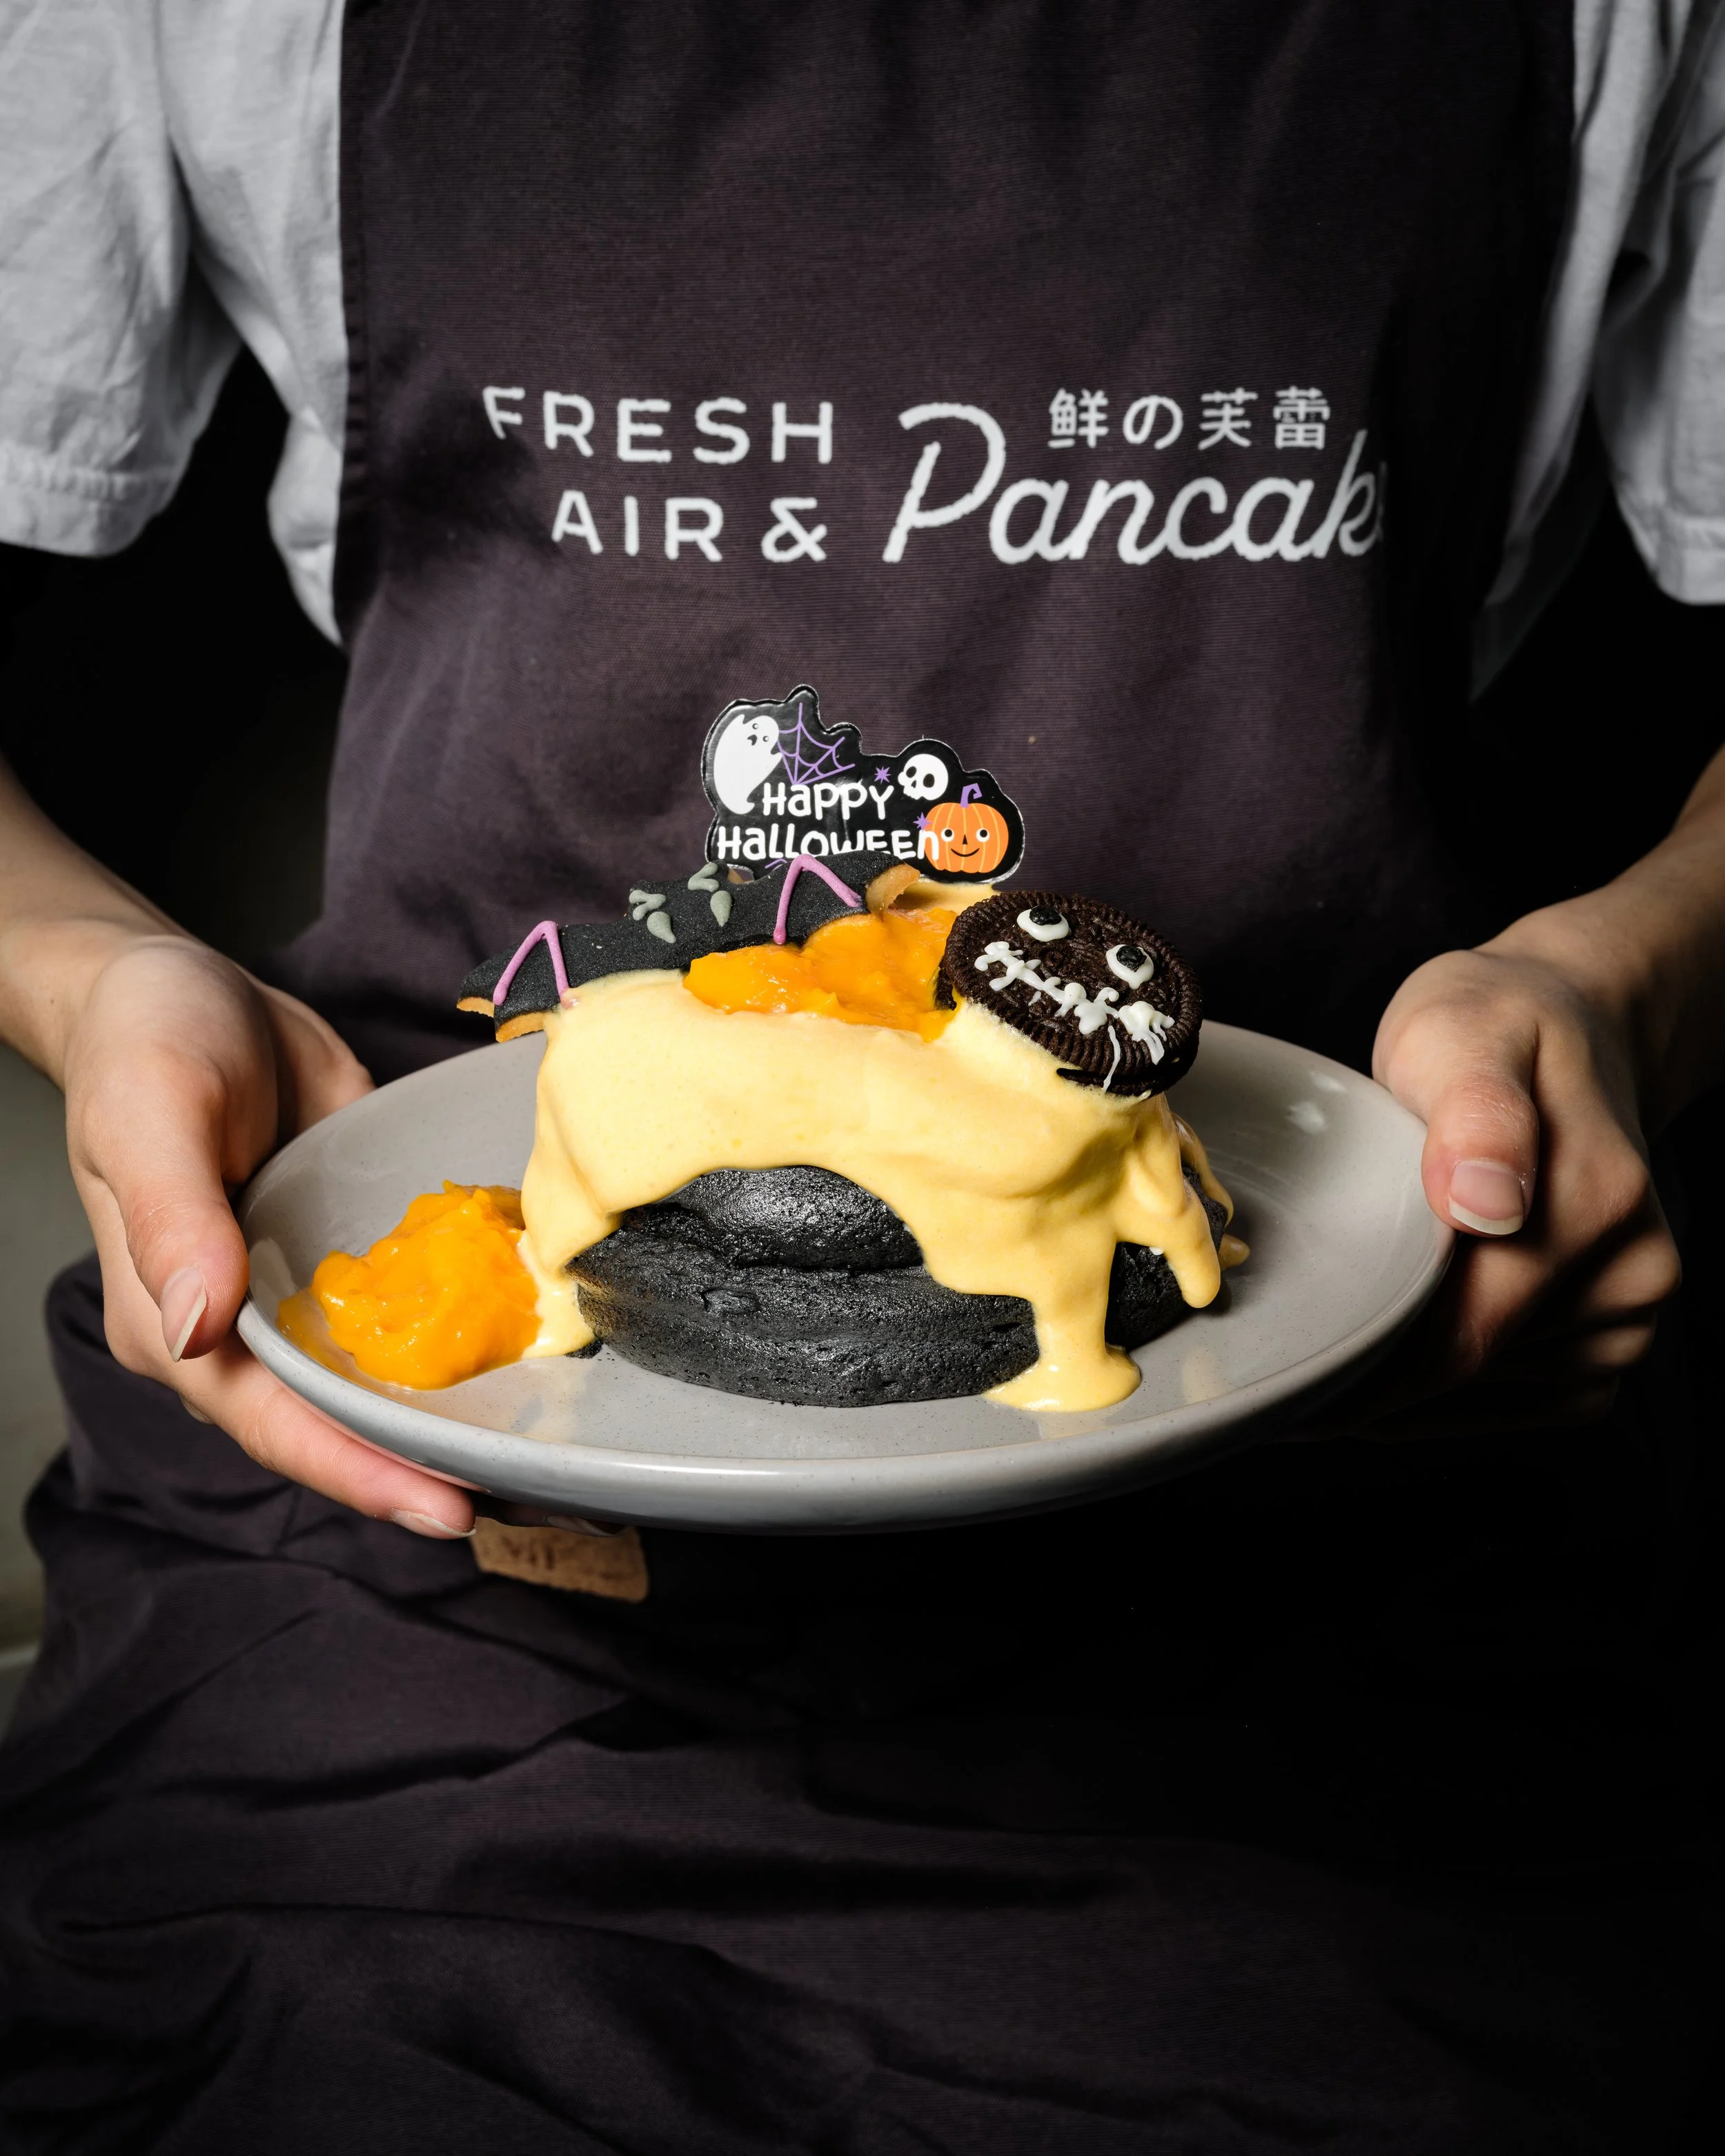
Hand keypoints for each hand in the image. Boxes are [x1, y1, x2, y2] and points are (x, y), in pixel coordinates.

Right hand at [61, 933, 476, 1535]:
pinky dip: (460, 1333)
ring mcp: (301, 1295)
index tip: (442, 1507)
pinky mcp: (349, 1251)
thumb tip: (198, 1325)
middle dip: (422, 1467)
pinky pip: (406, 1307)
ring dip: (452, 1415)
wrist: (182, 986)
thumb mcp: (147, 1113)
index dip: (356, 1470)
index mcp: (174, 1322)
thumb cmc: (143, 1043)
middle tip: (526, 1494)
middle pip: (336, 1422)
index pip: (273, 1423)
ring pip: (378, 1377)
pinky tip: (532, 1351)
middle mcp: (244, 1328)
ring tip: (546, 1452)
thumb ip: (172, 1219)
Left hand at [1320, 937, 1681, 1438]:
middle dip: (1362, 1389)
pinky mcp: (1611, 1339)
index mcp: (1597, 1203)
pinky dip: (1440, 1398)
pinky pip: (1513, 1404)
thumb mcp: (1464, 1031)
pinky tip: (1386, 1360)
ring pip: (1485, 1400)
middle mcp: (1632, 1272)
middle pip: (1466, 1375)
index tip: (1279, 1387)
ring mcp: (1629, 1313)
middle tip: (1273, 1383)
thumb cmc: (1498, 1026)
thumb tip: (1486, 1203)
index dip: (1359, 1376)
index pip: (1460, 1336)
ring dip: (1398, 1396)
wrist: (1572, 1026)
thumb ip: (1476, 1112)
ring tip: (1323, 1355)